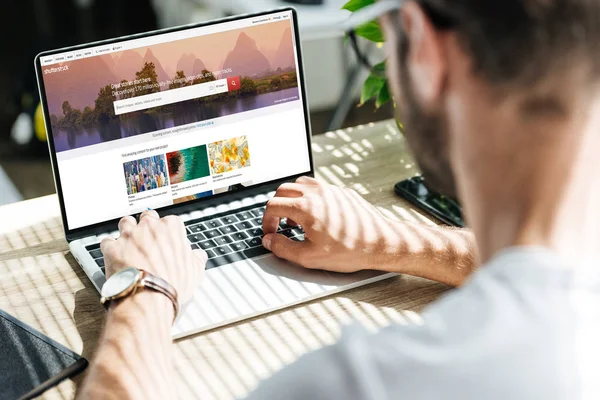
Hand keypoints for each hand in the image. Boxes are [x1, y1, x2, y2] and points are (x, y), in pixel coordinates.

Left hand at [100, 210, 206, 303]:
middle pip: (147, 217)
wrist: (148, 298)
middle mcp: (149, 227)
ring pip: (126, 223)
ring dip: (127, 231)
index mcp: (171, 228)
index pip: (170, 221)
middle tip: (149, 239)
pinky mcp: (112, 247)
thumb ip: (196, 259)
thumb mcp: (195, 272)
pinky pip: (107, 241)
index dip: (168, 232)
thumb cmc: (173, 285)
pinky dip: (110, 247)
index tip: (167, 241)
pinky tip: (114, 254)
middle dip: (147, 226)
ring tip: (129, 243)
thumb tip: (198, 256)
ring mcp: (129, 235)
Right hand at [262, 176, 389, 272]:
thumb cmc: (350, 251)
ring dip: (292, 199)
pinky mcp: (342, 192)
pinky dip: (310, 197)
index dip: (266, 220)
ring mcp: (331, 190)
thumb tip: (270, 241)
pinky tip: (316, 215)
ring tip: (296, 219)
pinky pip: (319, 187)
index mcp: (305, 207)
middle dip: (276, 207)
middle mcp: (317, 193)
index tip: (270, 232)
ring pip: (300, 184)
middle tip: (279, 224)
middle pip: (283, 190)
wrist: (379, 243)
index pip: (273, 205)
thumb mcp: (309, 257)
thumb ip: (283, 248)